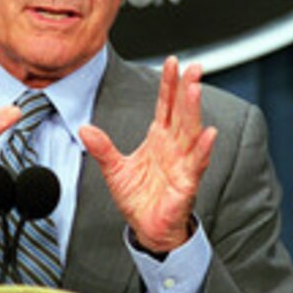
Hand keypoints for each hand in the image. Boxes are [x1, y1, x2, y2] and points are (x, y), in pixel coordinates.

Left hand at [79, 56, 216, 253]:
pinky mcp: (186, 183)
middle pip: (183, 112)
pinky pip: (196, 164)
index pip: (166, 105)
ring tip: (195, 90)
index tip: (172, 62)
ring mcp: (182, 163)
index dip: (169, 84)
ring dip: (194, 110)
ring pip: (191, 132)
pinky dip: (202, 149)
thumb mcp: (115, 170)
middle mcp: (174, 146)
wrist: (148, 229)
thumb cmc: (139, 198)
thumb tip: (84, 129)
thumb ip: (102, 148)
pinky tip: (208, 133)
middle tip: (194, 67)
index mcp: (160, 138)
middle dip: (187, 89)